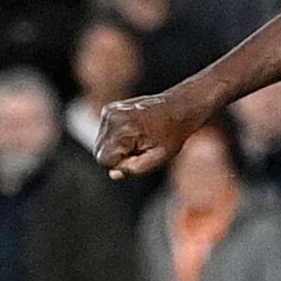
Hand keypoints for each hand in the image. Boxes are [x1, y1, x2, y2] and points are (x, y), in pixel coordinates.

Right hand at [96, 83, 212, 179]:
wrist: (180, 107)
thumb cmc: (172, 134)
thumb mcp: (158, 158)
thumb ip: (134, 169)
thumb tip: (114, 174)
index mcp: (123, 129)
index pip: (103, 160)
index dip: (121, 164)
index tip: (139, 155)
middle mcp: (112, 117)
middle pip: (100, 152)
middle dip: (118, 156)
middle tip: (142, 147)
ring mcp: (109, 111)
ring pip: (102, 144)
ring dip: (118, 147)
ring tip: (141, 138)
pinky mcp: (109, 109)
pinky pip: (105, 134)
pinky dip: (118, 137)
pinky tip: (136, 132)